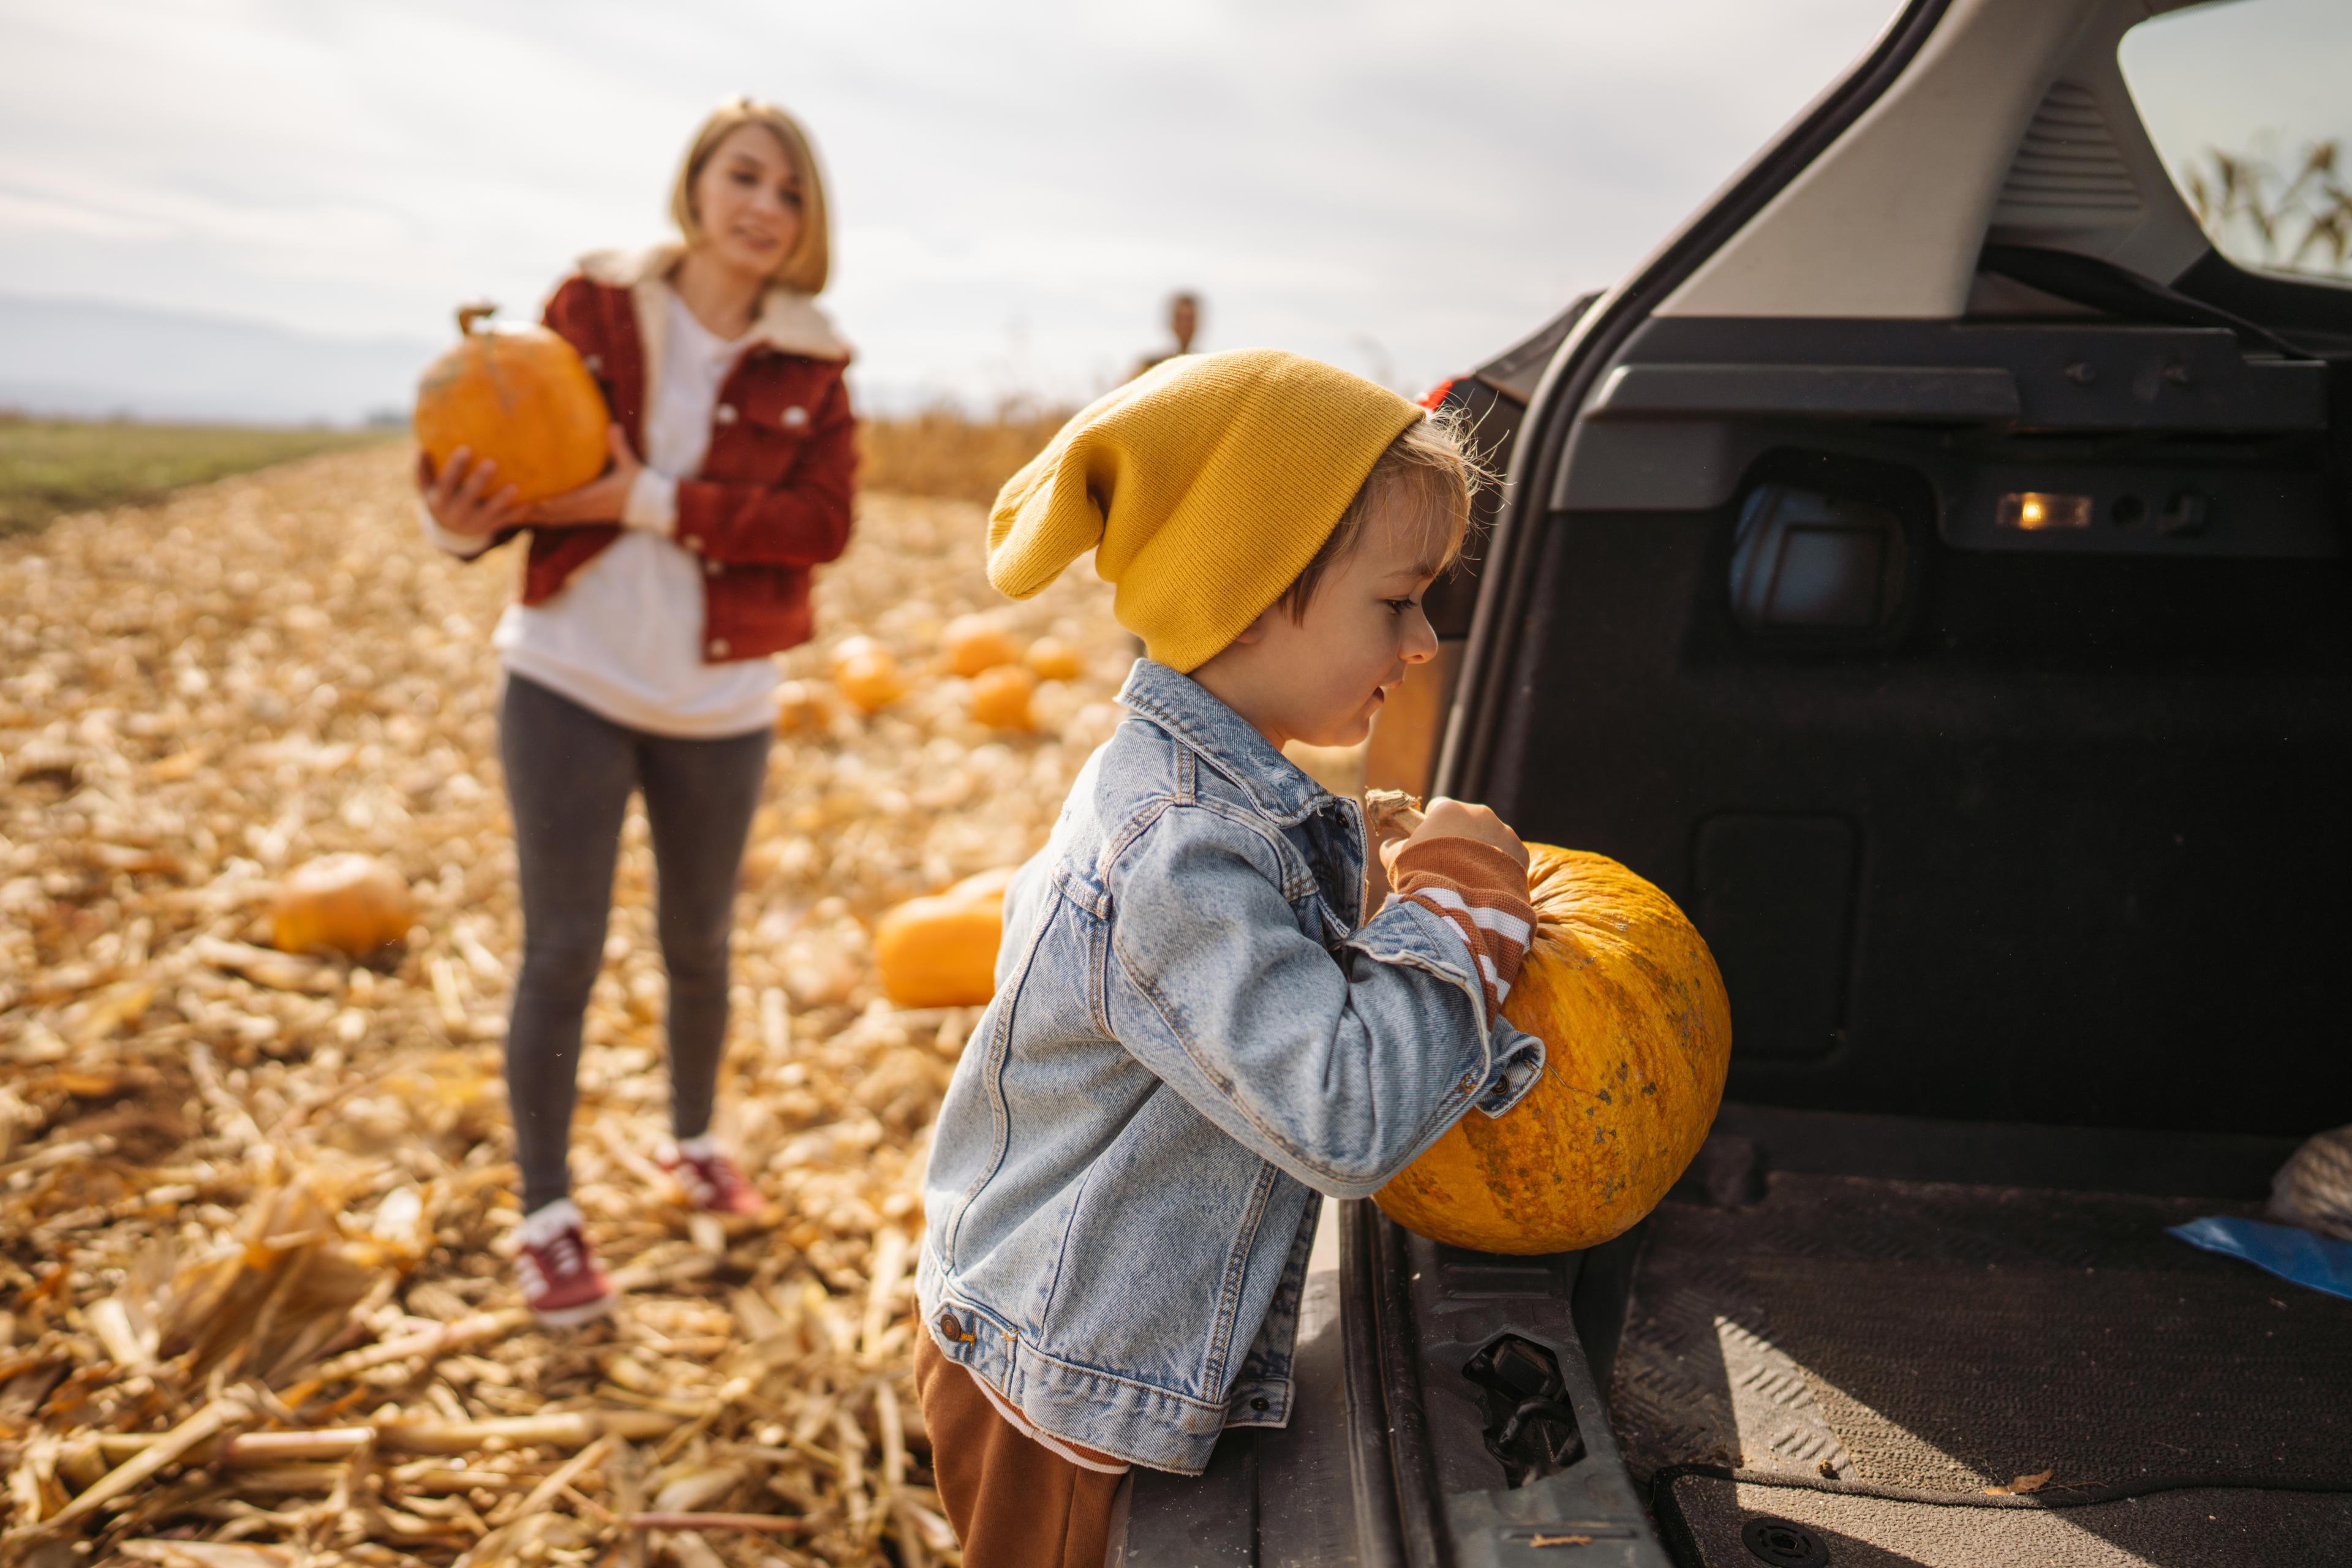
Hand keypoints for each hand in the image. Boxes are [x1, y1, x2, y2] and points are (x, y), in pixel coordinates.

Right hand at [417, 446, 524, 537]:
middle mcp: (456, 513)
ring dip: (502, 500)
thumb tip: (422, 448)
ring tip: (515, 487)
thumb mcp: (426, 488)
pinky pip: (505, 521)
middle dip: (480, 480)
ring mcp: (475, 522)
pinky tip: (531, 502)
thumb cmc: (439, 497)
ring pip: (490, 512)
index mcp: (439, 500)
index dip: (455, 467)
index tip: (466, 448)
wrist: (451, 532)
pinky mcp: (490, 527)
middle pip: (469, 496)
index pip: (447, 481)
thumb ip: (423, 470)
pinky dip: (518, 513)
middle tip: (492, 462)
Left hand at [518, 425, 641, 527]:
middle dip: (529, 514)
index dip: (542, 504)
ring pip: (554, 521)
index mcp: (592, 497)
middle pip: (551, 516)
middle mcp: (585, 510)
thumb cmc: (640, 485)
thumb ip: (618, 446)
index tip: (523, 500)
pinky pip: (562, 521)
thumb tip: (613, 425)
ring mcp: (585, 516)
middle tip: (506, 510)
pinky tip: (534, 518)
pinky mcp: (587, 518)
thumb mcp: (629, 464)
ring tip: (513, 516)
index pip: (563, 503)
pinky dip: (546, 520)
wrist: (652, 506)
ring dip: (534, 520)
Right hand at [1380, 796, 1529, 879]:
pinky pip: (1508, 858)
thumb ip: (1393, 845)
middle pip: (1470, 821)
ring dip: (1483, 853)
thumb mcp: (1397, 859)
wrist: (1460, 904)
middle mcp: (1481, 814)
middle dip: (1462, 838)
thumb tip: (1389, 843)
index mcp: (1450, 809)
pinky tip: (1489, 886)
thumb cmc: (1423, 877)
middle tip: (1452, 865)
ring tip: (1472, 879)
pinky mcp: (1521, 855)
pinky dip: (1500, 869)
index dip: (1434, 823)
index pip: (1441, 806)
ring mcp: (1505, 833)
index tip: (1431, 842)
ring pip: (1492, 838)